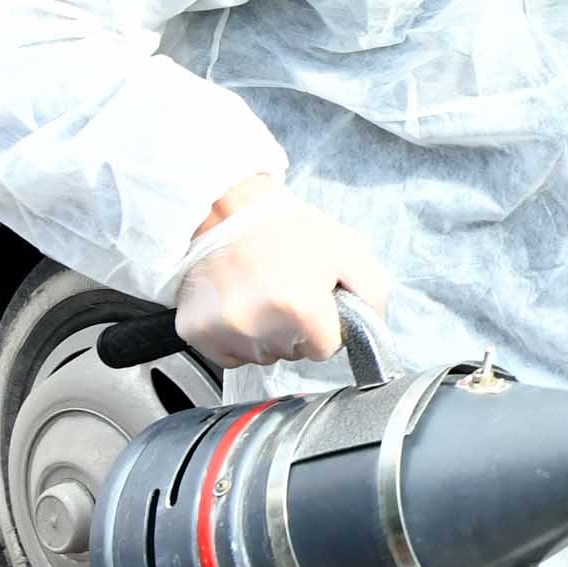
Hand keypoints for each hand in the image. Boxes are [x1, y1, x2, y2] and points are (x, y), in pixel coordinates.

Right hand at [176, 181, 392, 367]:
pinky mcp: (196, 332)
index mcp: (301, 306)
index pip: (326, 348)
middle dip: (294, 328)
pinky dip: (235, 336)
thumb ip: (371, 293)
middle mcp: (260, 326)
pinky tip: (236, 303)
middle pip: (293, 353)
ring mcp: (225, 331)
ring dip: (265, 333)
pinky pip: (229, 356)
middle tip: (283, 289)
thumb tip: (370, 328)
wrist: (226, 210)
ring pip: (262, 356)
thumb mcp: (346, 249)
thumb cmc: (285, 228)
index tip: (312, 300)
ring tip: (258, 292)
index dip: (324, 325)